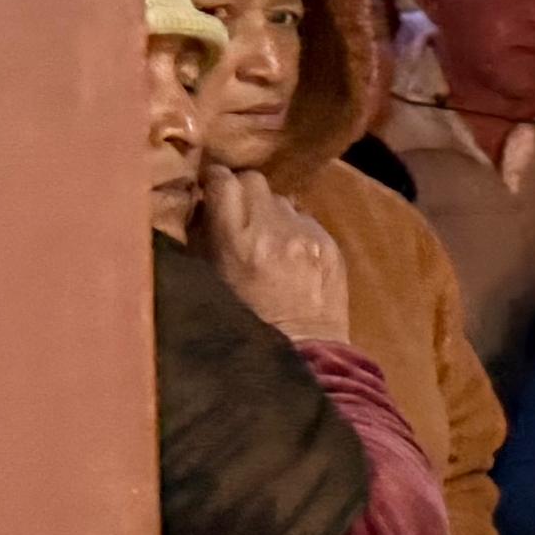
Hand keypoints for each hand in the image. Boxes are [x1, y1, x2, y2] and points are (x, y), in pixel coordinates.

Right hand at [199, 168, 347, 344]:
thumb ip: (203, 238)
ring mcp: (307, 234)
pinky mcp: (331, 244)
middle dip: (240, 192)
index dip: (213, 182)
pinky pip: (306, 219)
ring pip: (281, 199)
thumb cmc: (246, 326)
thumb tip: (203, 205)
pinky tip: (289, 255)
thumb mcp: (210, 281)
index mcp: (236, 239)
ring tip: (264, 239)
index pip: (223, 180)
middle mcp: (274, 228)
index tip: (208, 192)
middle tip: (235, 215)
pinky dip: (294, 229)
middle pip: (253, 180)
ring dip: (269, 211)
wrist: (304, 355)